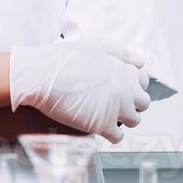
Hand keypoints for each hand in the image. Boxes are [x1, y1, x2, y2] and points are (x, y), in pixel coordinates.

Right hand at [9, 39, 149, 143]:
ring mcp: (116, 108)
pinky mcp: (103, 125)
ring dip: (123, 119)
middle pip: (142, 103)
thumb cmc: (63, 59)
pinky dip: (111, 134)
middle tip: (115, 104)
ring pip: (134, 121)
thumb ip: (122, 53)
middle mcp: (125, 89)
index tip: (122, 89)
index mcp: (124, 70)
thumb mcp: (96, 45)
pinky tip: (100, 127)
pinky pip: (118, 136)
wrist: (40, 75)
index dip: (132, 86)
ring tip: (107, 116)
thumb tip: (141, 63)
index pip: (142, 82)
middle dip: (132, 104)